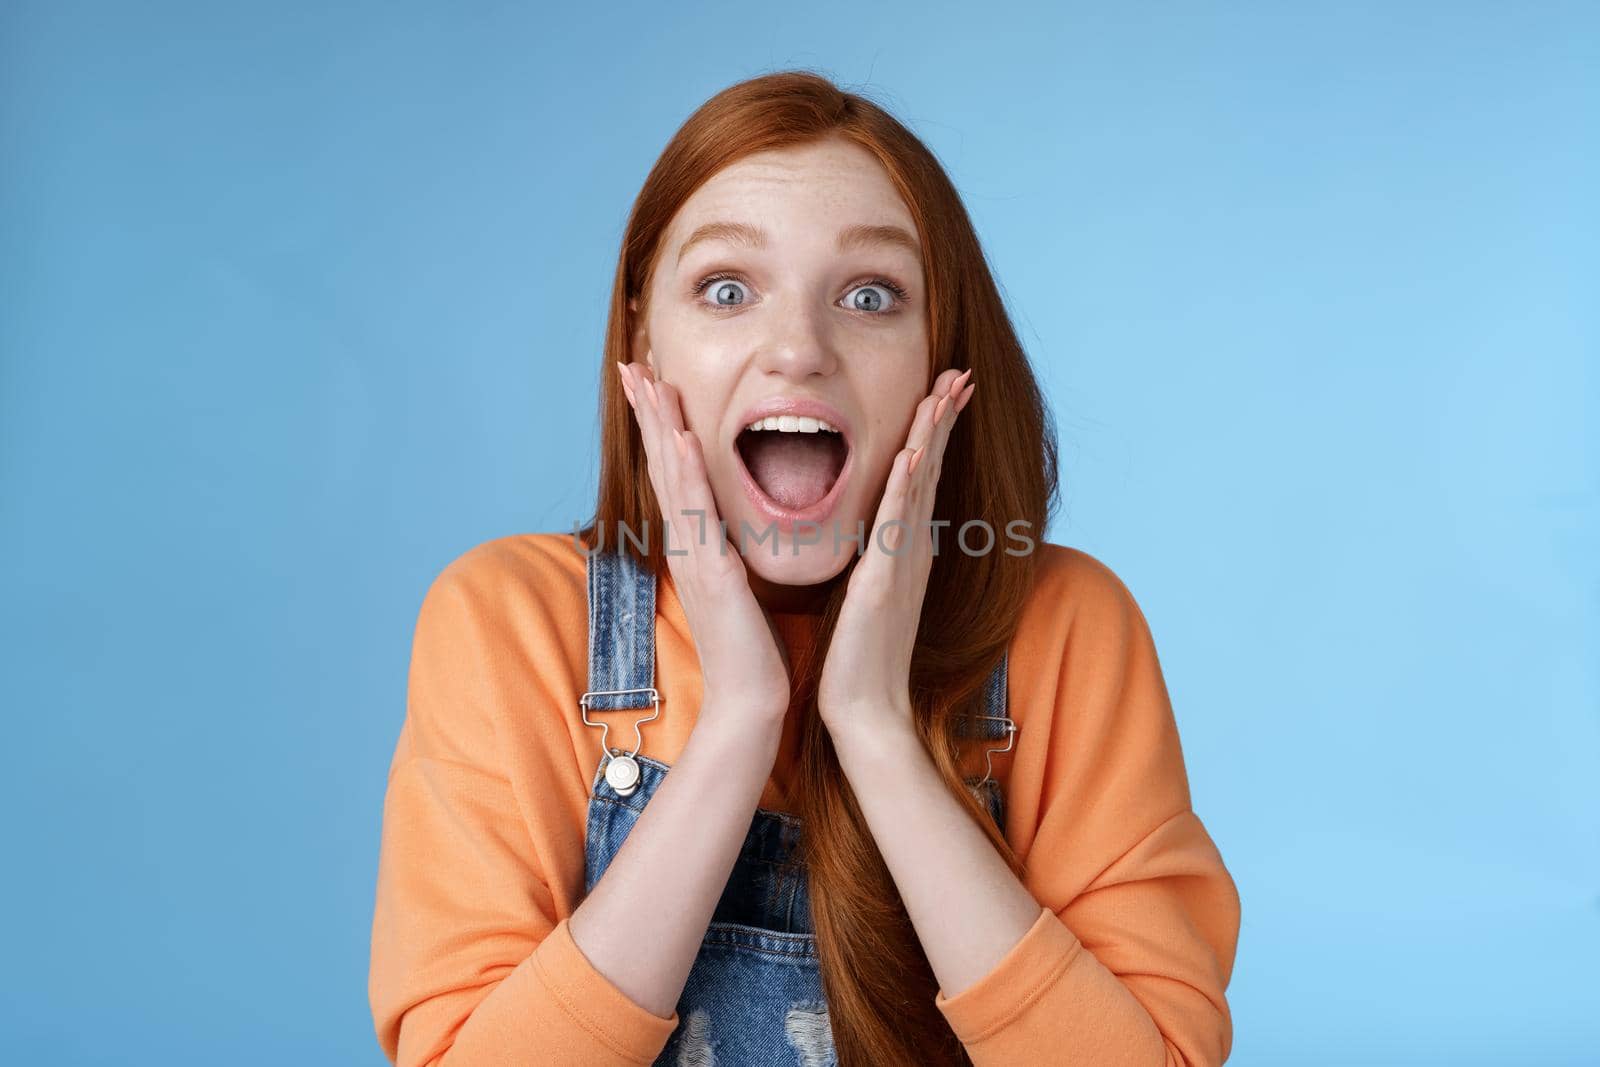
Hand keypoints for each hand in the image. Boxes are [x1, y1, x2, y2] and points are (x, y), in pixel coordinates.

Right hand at [617, 359, 792, 726]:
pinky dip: (683, 472)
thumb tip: (720, 530)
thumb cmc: (748, 646)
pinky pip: (696, 513)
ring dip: (658, 426)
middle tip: (632, 362)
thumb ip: (723, 553)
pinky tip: (676, 439)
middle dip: (648, 410)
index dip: (661, 424)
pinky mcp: (710, 571)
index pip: (674, 470)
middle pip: (661, 462)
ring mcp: (694, 554)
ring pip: (671, 477)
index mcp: (696, 542)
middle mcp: (687, 542)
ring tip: (647, 381)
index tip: (652, 380)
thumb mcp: (734, 585)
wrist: (749, 697)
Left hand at [816, 366, 975, 746]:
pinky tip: (911, 453)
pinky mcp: (883, 581)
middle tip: (962, 373)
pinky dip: (904, 487)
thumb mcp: (872, 593)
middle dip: (945, 419)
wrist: (865, 710)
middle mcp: (911, 549)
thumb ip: (880, 560)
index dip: (935, 432)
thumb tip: (882, 536)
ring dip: (932, 436)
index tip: (945, 391)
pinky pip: (894, 525)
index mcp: (904, 550)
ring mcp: (901, 563)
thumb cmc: (860, 657)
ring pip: (919, 486)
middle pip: (930, 470)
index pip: (921, 478)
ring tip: (945, 392)